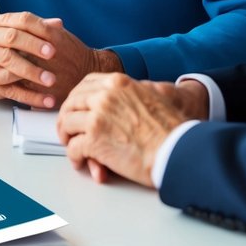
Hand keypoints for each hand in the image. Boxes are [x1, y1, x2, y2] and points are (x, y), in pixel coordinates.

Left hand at [0, 12, 119, 108]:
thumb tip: (10, 21)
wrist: (92, 74)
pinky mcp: (38, 89)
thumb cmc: (74, 53)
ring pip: (3, 69)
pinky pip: (10, 90)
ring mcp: (39, 68)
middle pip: (4, 43)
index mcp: (45, 31)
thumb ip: (36, 26)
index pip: (15, 20)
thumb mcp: (58, 33)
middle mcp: (40, 48)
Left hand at [55, 73, 189, 187]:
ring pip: (67, 123)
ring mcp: (97, 117)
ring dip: (67, 137)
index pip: (85, 85)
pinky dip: (74, 157)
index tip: (77, 109)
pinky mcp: (94, 140)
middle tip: (68, 130)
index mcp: (118, 83)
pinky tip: (80, 162)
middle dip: (67, 117)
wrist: (178, 149)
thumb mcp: (154, 95)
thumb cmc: (172, 128)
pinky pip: (73, 148)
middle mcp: (104, 96)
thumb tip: (131, 91)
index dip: (77, 98)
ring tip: (73, 147)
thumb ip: (134, 91)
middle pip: (71, 103)